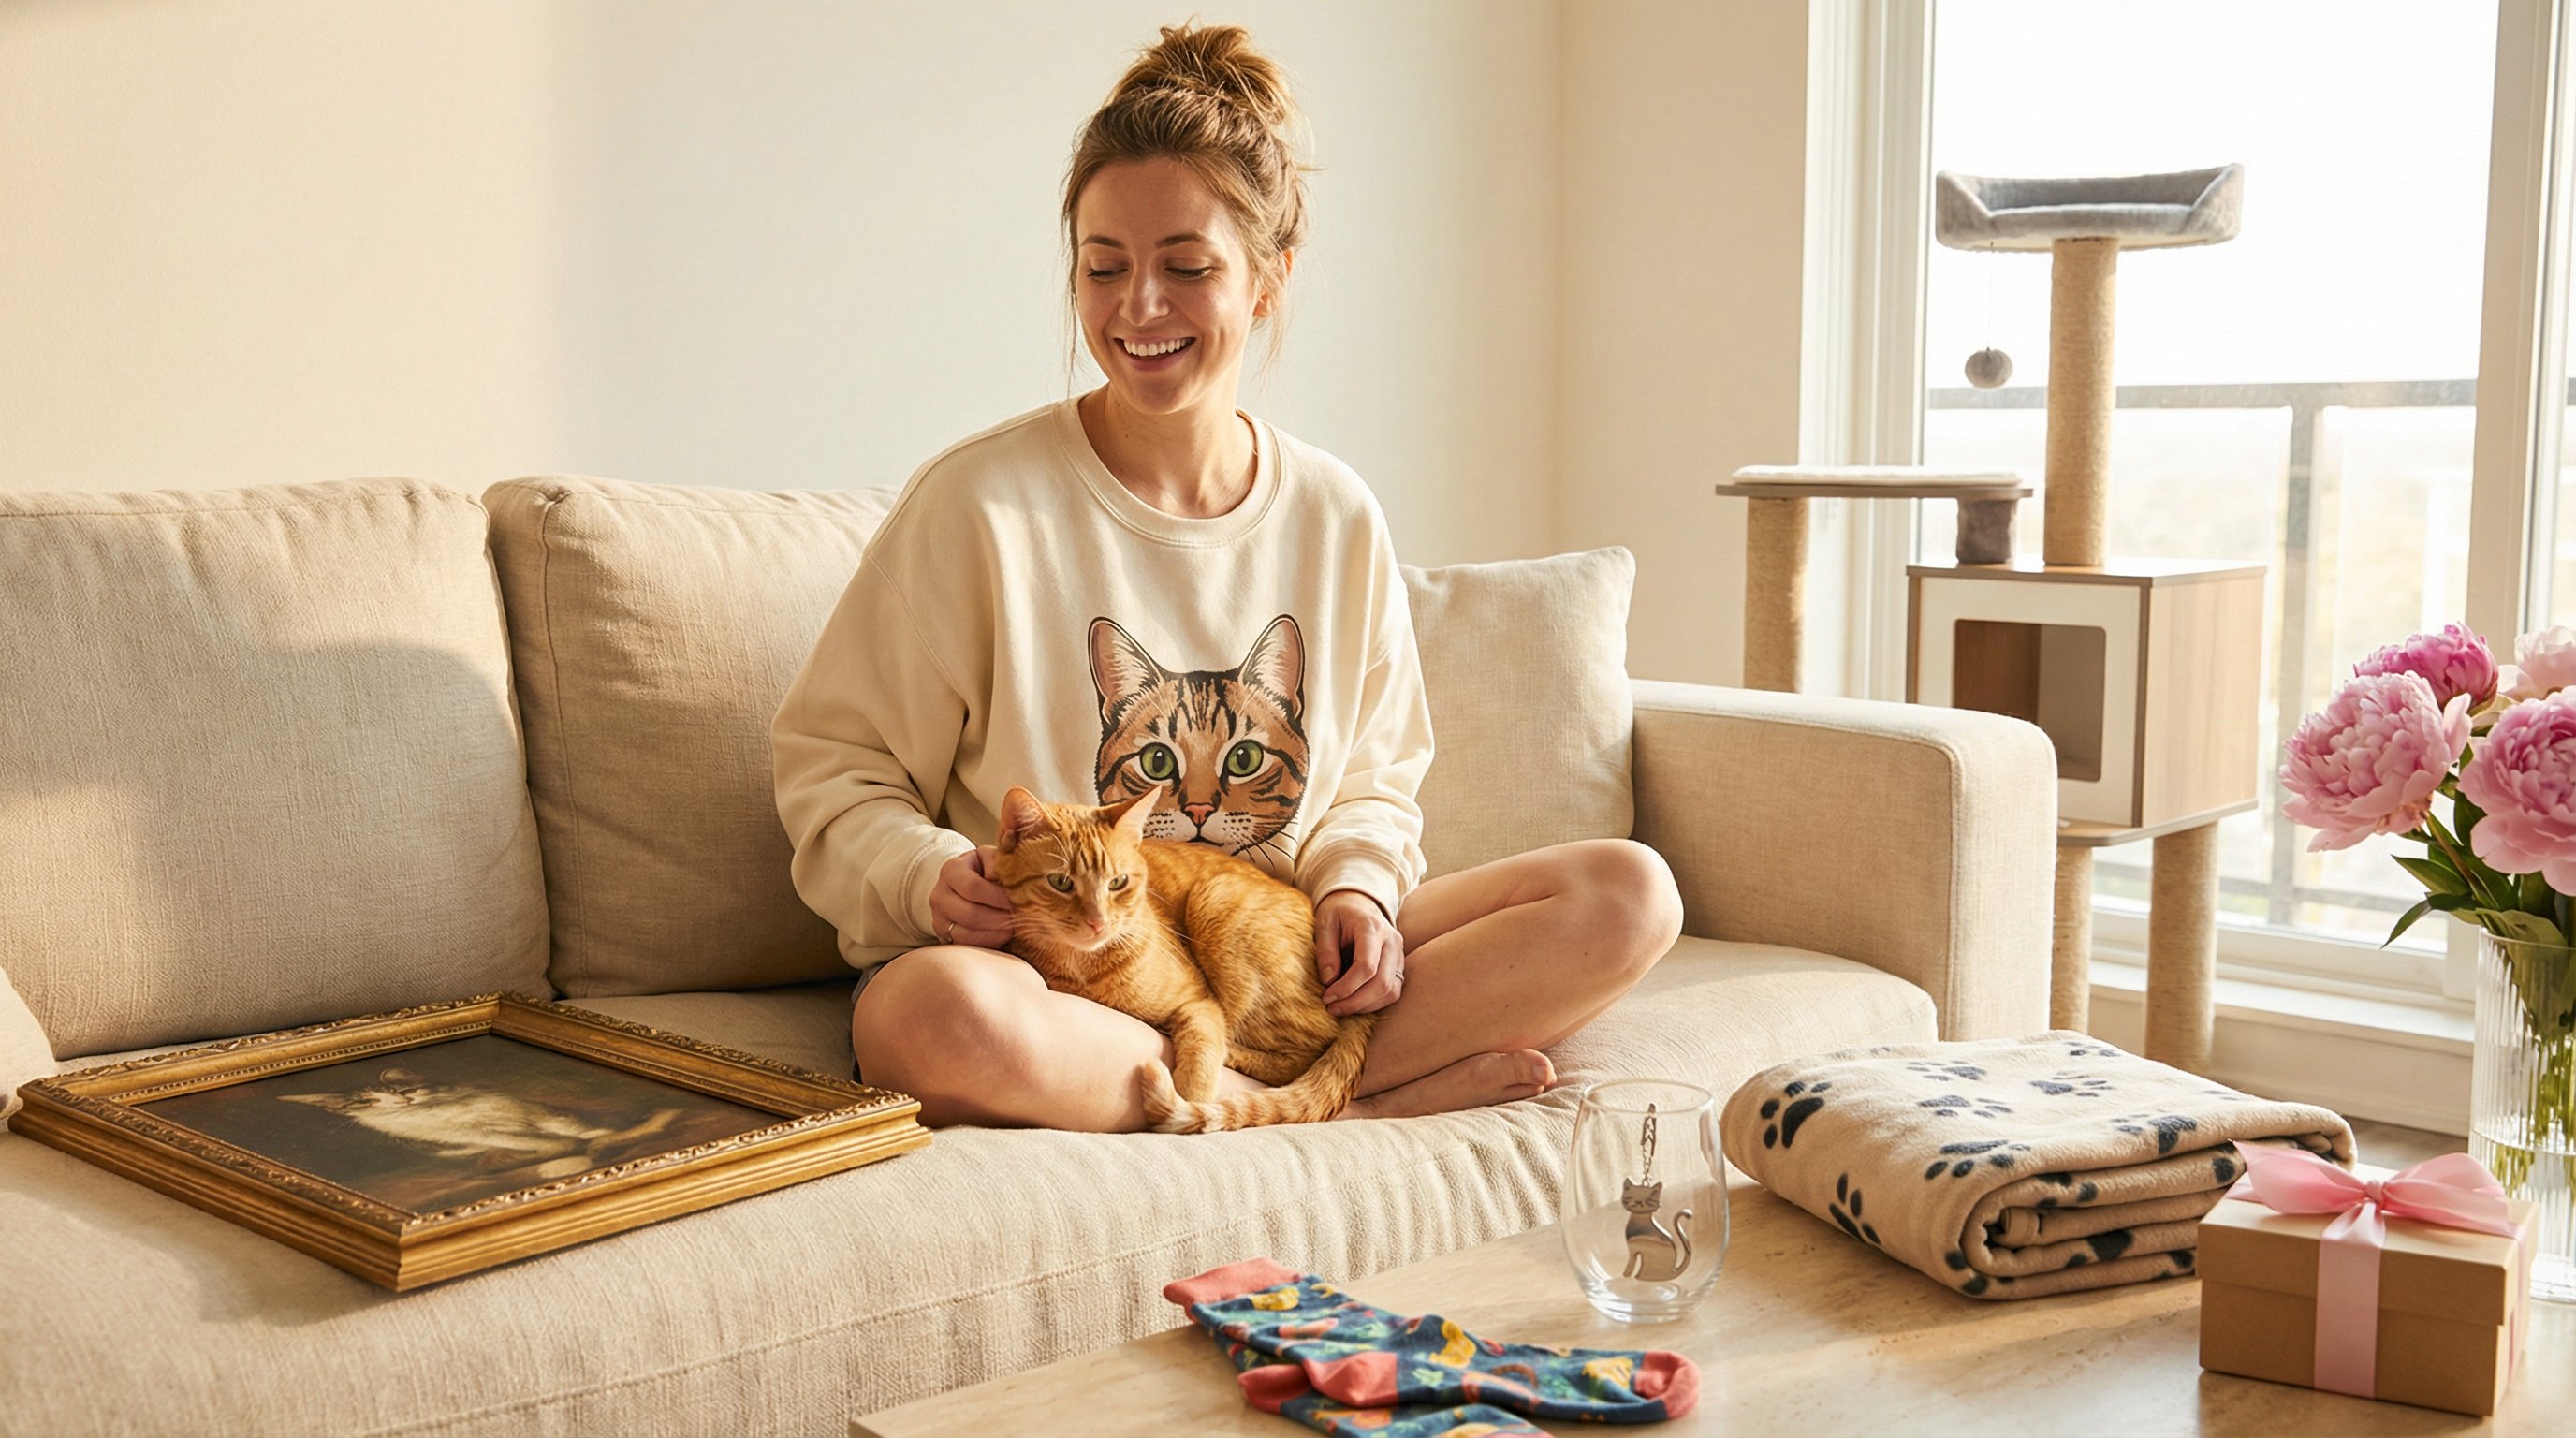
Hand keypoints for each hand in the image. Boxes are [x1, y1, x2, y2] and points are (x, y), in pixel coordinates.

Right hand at [929, 845, 1011, 948]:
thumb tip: (1007, 880)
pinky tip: (1002, 937)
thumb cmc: (983, 870)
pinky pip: (966, 946)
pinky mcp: (944, 936)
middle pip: (969, 914)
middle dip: (998, 919)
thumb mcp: (990, 858)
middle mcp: (939, 895)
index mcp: (951, 870)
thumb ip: (998, 863)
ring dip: (994, 934)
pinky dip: (987, 943)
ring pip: (966, 934)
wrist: (962, 886)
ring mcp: (938, 918)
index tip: (1017, 901)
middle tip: (1019, 919)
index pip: (973, 887)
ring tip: (1013, 929)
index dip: (997, 897)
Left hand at [1314, 890, 1404, 1014]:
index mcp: (1372, 928)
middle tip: (1332, 1008)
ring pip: (1390, 991)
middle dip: (1355, 1002)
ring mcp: (1399, 955)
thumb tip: (1328, 980)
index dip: (1346, 987)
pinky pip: (1393, 992)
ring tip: (1340, 1008)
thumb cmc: (1339, 912)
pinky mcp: (1399, 966)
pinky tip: (1354, 1003)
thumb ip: (1325, 950)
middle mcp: (1392, 942)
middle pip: (1381, 983)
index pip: (1367, 966)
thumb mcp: (1324, 923)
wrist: (1359, 903)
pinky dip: (1374, 1003)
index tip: (1327, 996)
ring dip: (1365, 1006)